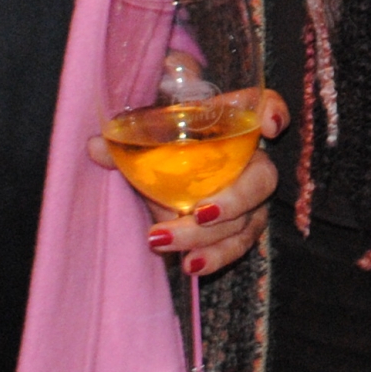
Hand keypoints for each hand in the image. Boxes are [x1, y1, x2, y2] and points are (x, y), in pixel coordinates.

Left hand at [87, 89, 287, 278]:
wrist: (170, 166)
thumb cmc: (167, 140)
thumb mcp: (149, 136)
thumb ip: (128, 139)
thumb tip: (96, 146)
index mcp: (234, 123)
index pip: (266, 106)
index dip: (274, 113)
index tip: (269, 126)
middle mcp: (252, 160)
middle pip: (262, 178)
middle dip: (234, 200)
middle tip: (200, 212)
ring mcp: (250, 200)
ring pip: (247, 222)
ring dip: (214, 239)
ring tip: (180, 251)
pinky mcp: (239, 229)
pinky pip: (235, 247)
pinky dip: (213, 258)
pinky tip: (189, 266)